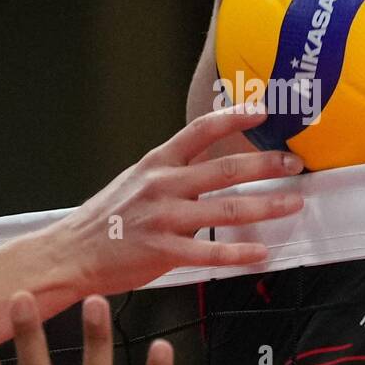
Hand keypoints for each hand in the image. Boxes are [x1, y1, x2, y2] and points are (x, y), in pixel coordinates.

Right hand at [56, 106, 305, 296]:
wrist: (70, 253)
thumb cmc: (104, 220)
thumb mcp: (136, 182)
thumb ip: (174, 174)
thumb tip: (212, 169)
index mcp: (157, 163)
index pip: (200, 130)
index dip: (234, 117)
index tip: (264, 110)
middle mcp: (163, 185)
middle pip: (225, 169)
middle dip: (266, 164)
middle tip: (294, 163)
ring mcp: (163, 218)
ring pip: (226, 210)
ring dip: (266, 206)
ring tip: (292, 204)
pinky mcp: (162, 252)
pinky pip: (209, 253)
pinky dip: (239, 254)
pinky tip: (260, 253)